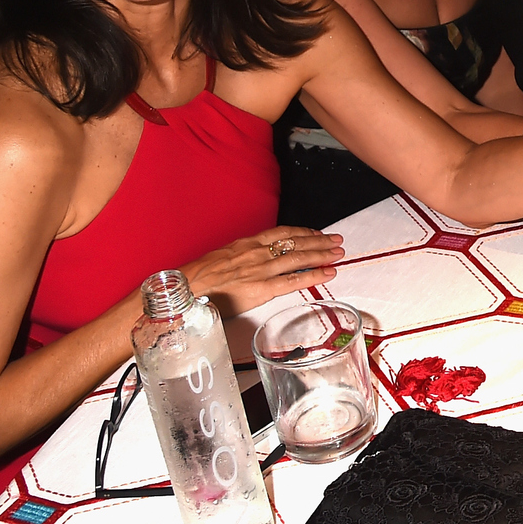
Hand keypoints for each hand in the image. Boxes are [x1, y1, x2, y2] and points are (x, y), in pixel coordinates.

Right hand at [180, 227, 343, 316]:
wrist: (184, 291)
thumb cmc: (197, 279)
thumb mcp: (221, 260)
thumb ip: (241, 259)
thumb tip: (253, 263)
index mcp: (246, 244)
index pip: (281, 233)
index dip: (302, 232)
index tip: (315, 232)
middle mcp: (257, 253)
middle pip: (295, 243)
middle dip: (319, 241)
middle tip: (336, 240)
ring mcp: (261, 270)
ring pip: (298, 258)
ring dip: (322, 255)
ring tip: (338, 253)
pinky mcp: (261, 288)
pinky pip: (293, 280)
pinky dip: (313, 275)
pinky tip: (327, 273)